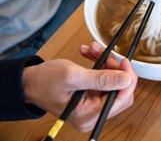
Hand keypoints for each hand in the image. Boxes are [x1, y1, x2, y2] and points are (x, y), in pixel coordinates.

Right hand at [22, 42, 137, 131]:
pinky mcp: (90, 98)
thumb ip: (101, 78)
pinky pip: (103, 80)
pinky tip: (90, 54)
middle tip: (105, 55)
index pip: (121, 99)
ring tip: (93, 50)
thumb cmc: (43, 81)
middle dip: (114, 69)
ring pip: (112, 82)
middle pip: (119, 90)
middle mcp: (92, 115)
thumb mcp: (73, 76)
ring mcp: (92, 107)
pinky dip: (99, 65)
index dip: (126, 79)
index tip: (124, 61)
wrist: (28, 82)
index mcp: (89, 115)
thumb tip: (126, 79)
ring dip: (105, 63)